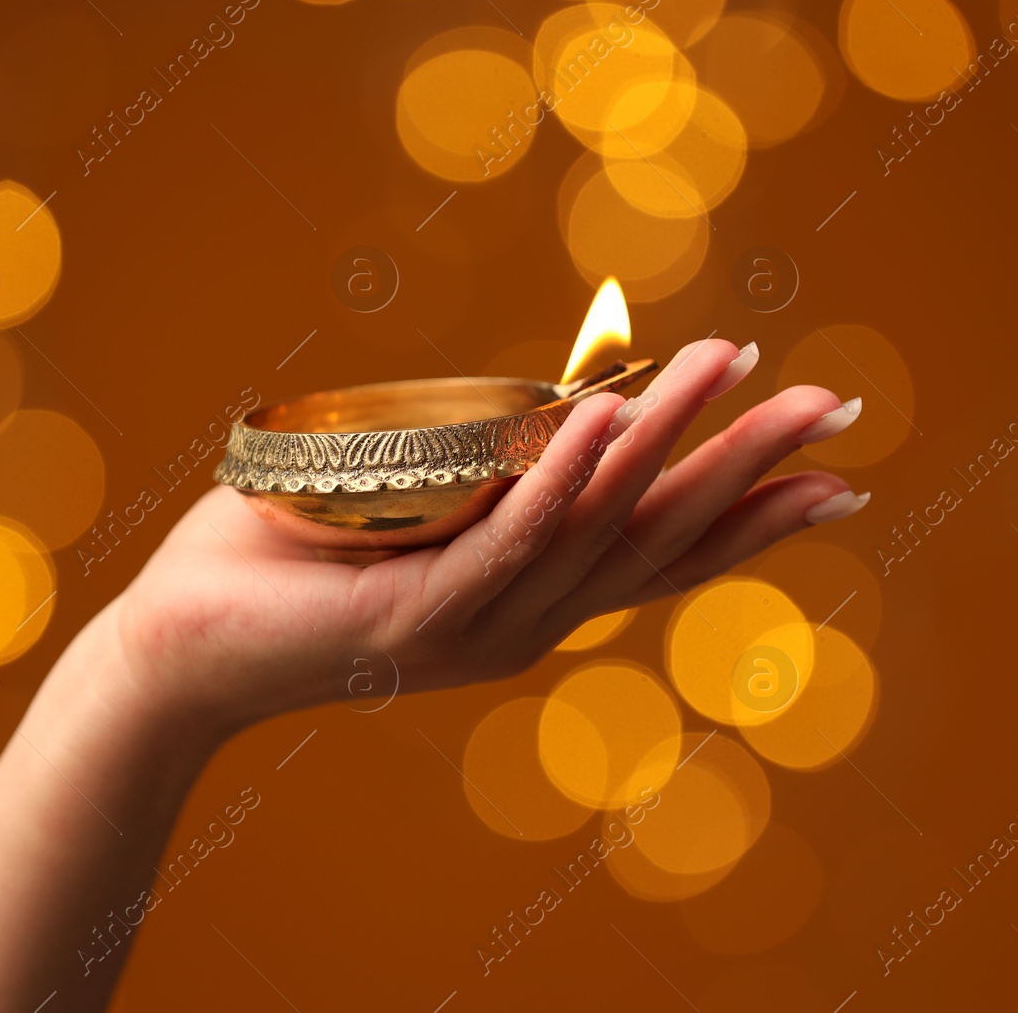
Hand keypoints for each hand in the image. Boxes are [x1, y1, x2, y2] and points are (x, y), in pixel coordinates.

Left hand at [106, 339, 866, 742]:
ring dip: (665, 440)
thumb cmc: (295, 563)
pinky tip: (608, 415)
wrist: (181, 651)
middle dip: (746, 469)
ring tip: (727, 366)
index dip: (751, 517)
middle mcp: (524, 622)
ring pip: (592, 526)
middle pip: (658, 539)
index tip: (837, 477)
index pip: (663, 556)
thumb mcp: (419, 506)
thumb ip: (490, 474)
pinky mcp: (413, 616)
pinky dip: (560, 476)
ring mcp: (475, 625)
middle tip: (834, 407)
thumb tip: (555, 409)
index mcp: (532, 599)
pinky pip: (502, 537)